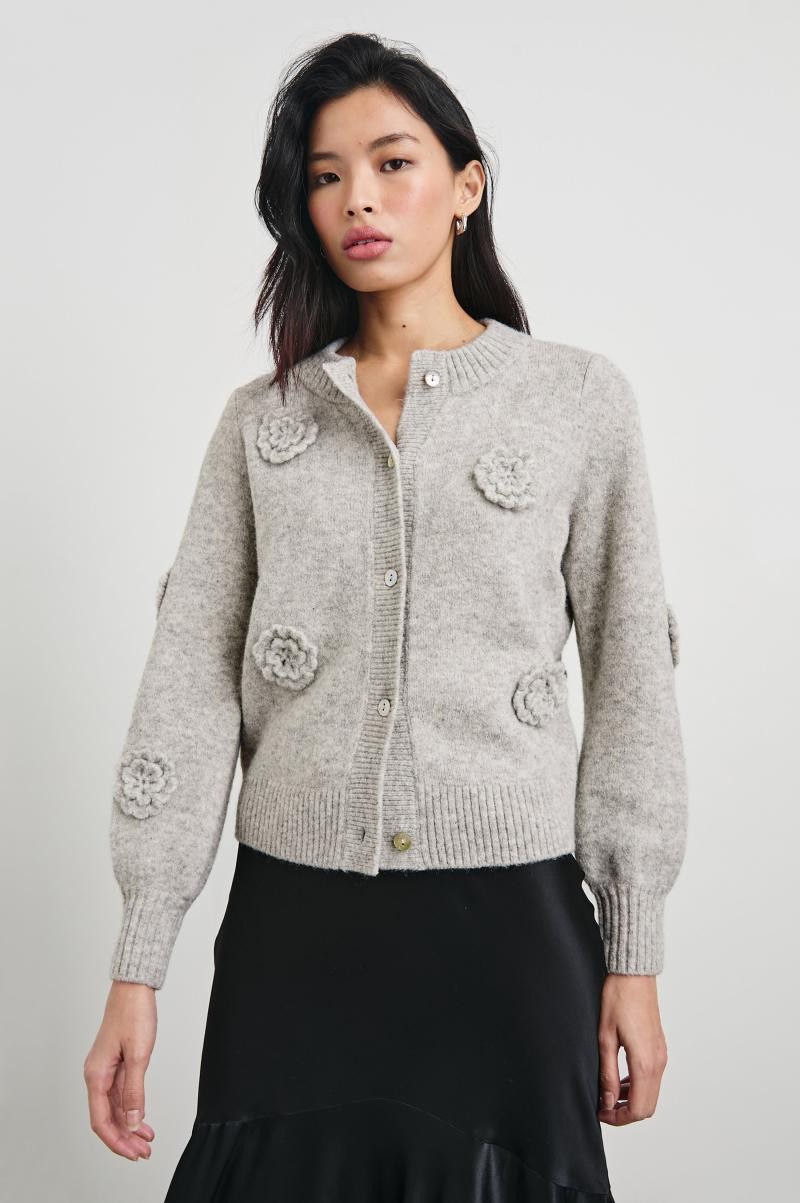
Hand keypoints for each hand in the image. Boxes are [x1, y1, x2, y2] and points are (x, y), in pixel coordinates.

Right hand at [84, 981, 157, 1159]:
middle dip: (124, 1138)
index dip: (117, 1140)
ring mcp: (105, 1070)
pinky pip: (119, 1094)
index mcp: (96, 1075)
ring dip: (128, 1126)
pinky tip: (141, 1119)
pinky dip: (130, 1109)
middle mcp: (96, 1075)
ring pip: (114, 1108)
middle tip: (144, 1152)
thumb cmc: (134, 1015)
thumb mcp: (139, 1055)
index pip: (101, 1120)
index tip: (133, 1153)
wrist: (133, 989)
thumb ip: (134, 1091)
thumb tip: (131, 1121)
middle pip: (106, 1117)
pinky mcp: (115, 1064)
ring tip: (146, 1141)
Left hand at [596, 972, 668, 1124]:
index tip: (600, 1113)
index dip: (618, 1118)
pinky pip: (652, 1078)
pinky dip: (637, 1086)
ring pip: (650, 1093)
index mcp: (644, 1063)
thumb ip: (607, 1073)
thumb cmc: (618, 999)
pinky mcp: (659, 1048)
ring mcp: (661, 1055)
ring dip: (631, 1099)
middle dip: (625, 1113)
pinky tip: (618, 1077)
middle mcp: (658, 1062)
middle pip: (647, 1107)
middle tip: (603, 1106)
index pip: (637, 1109)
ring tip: (607, 1091)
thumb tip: (607, 1101)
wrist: (634, 975)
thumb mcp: (605, 1037)